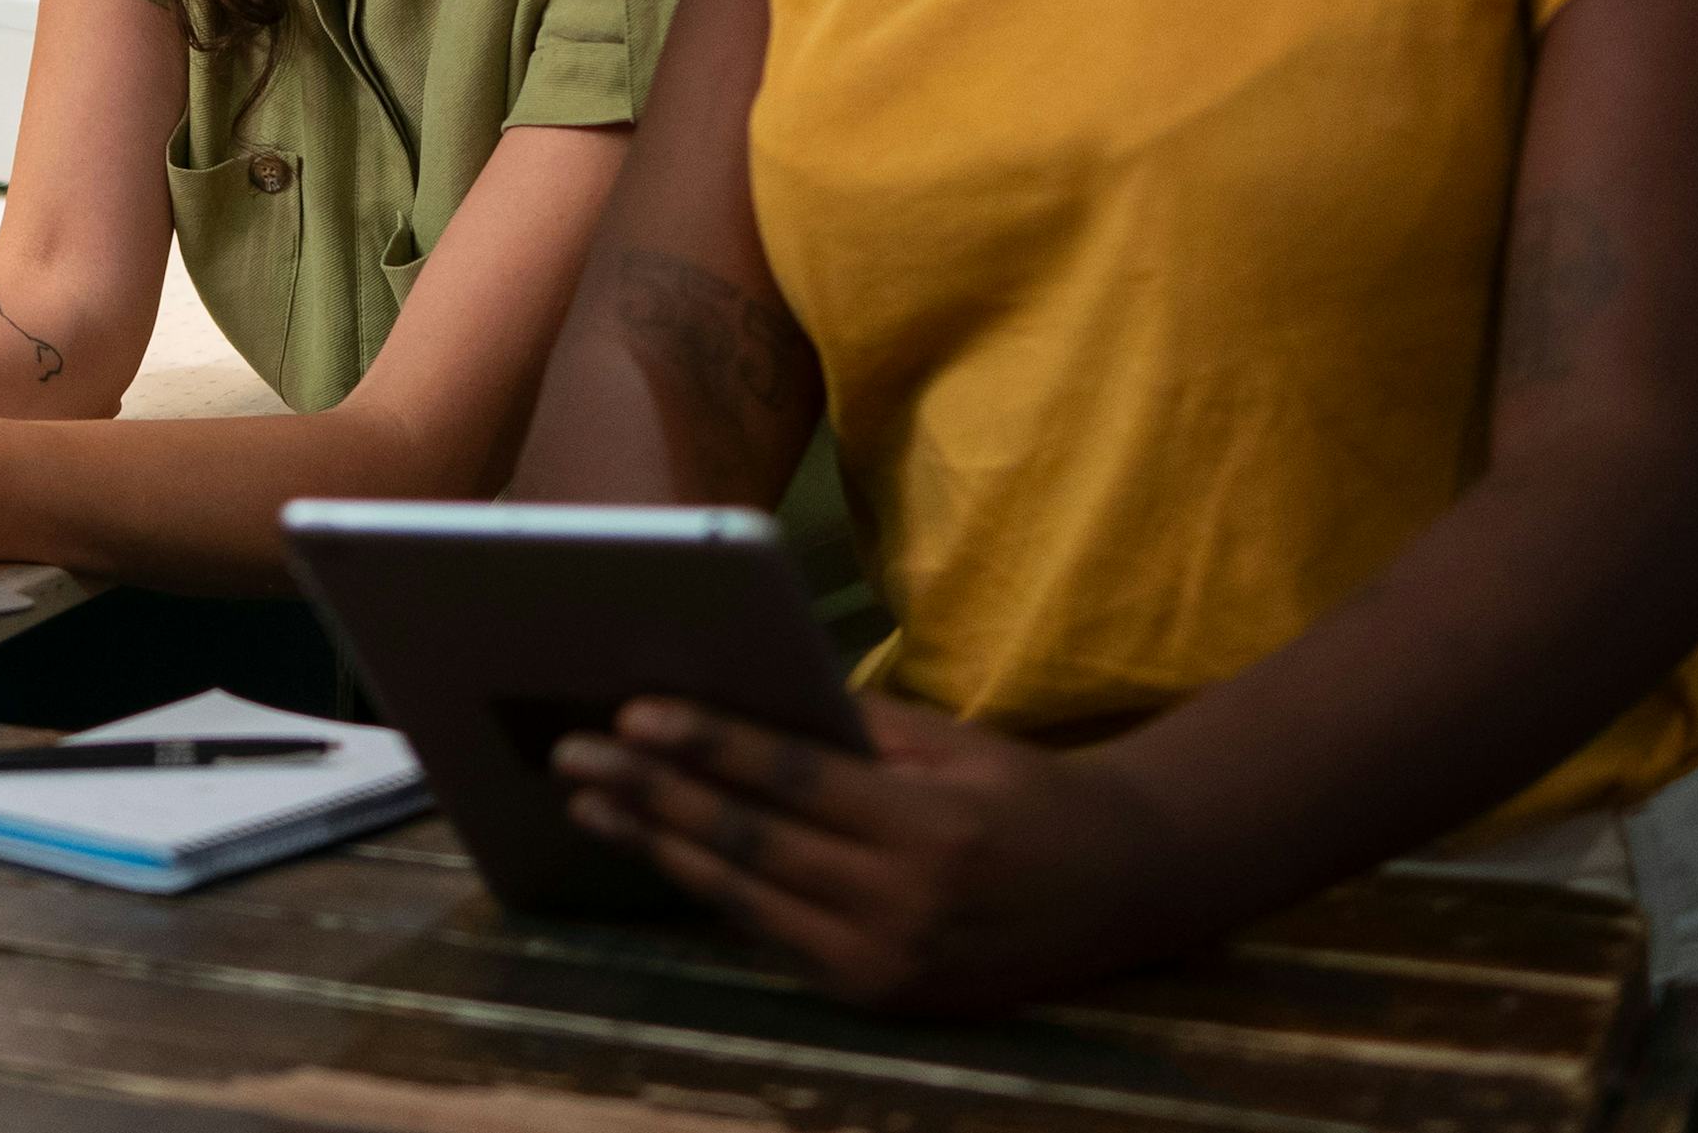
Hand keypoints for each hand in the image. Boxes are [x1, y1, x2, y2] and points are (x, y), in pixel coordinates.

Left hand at [551, 694, 1180, 1011]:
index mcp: (933, 830)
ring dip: (657, 847)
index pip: (793, 780)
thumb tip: (737, 697)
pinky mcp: (880, 1000)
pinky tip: (656, 850)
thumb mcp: (951, 744)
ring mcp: (891, 967)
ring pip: (746, 898)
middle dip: (652, 796)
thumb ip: (851, 730)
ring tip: (588, 803)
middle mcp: (907, 907)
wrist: (1124, 891)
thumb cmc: (1026, 792)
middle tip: (573, 754)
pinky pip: (774, 937)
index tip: (631, 713)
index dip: (707, 746)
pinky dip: (710, 890)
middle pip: (752, 843)